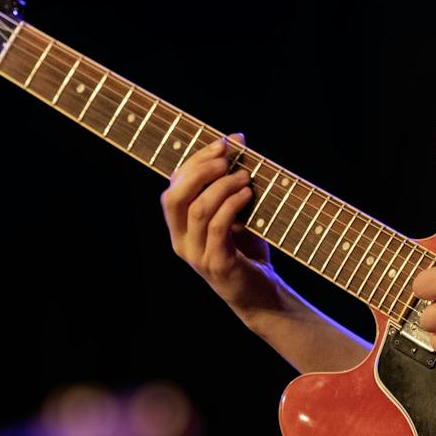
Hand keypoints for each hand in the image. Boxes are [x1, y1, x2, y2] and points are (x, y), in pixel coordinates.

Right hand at [161, 134, 280, 318]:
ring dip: (222, 186)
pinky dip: (232, 205)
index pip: (175, 186)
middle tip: (227, 157)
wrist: (261, 295)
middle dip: (200, 170)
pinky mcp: (217, 265)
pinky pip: (218, 228)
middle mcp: (181, 240)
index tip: (223, 143)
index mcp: (179, 226)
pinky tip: (248, 194)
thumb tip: (238, 139)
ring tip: (245, 177)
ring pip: (197, 210)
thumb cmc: (247, 251)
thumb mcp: (235, 212)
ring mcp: (197, 254)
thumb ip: (231, 181)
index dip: (195, 160)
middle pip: (174, 196)